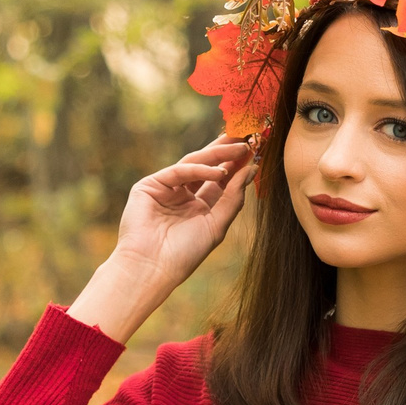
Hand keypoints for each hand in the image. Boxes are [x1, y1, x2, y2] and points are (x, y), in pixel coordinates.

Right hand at [69, 135, 257, 341]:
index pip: (219, 180)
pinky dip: (199, 170)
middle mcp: (182, 194)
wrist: (153, 267)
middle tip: (247, 136)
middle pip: (207, 166)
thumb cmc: (184, 253)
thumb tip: (252, 169)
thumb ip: (234, 197)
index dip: (236, 165)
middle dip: (226, 151)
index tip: (256, 151)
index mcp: (198, 206)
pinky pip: (179, 171)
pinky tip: (218, 171)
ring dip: (217, 154)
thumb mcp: (216, 224)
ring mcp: (165, 188)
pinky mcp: (150, 186)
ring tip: (240, 147)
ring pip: (194, 163)